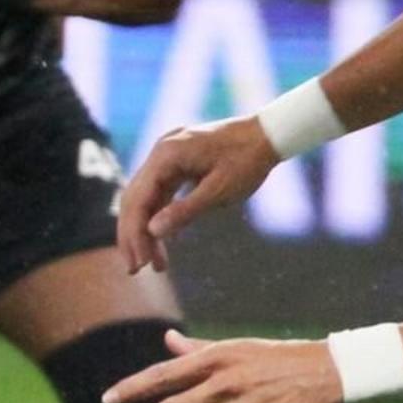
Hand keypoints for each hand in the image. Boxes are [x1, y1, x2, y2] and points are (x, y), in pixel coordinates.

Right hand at [116, 114, 276, 270]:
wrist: (269, 133)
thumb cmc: (248, 160)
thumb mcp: (220, 190)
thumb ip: (185, 211)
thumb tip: (153, 231)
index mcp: (166, 155)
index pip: (138, 199)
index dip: (135, 233)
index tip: (140, 263)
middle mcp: (160, 152)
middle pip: (135, 199)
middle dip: (134, 235)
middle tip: (136, 269)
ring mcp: (167, 156)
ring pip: (146, 198)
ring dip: (146, 229)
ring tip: (153, 262)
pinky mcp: (177, 162)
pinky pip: (160, 192)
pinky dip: (161, 216)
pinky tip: (166, 240)